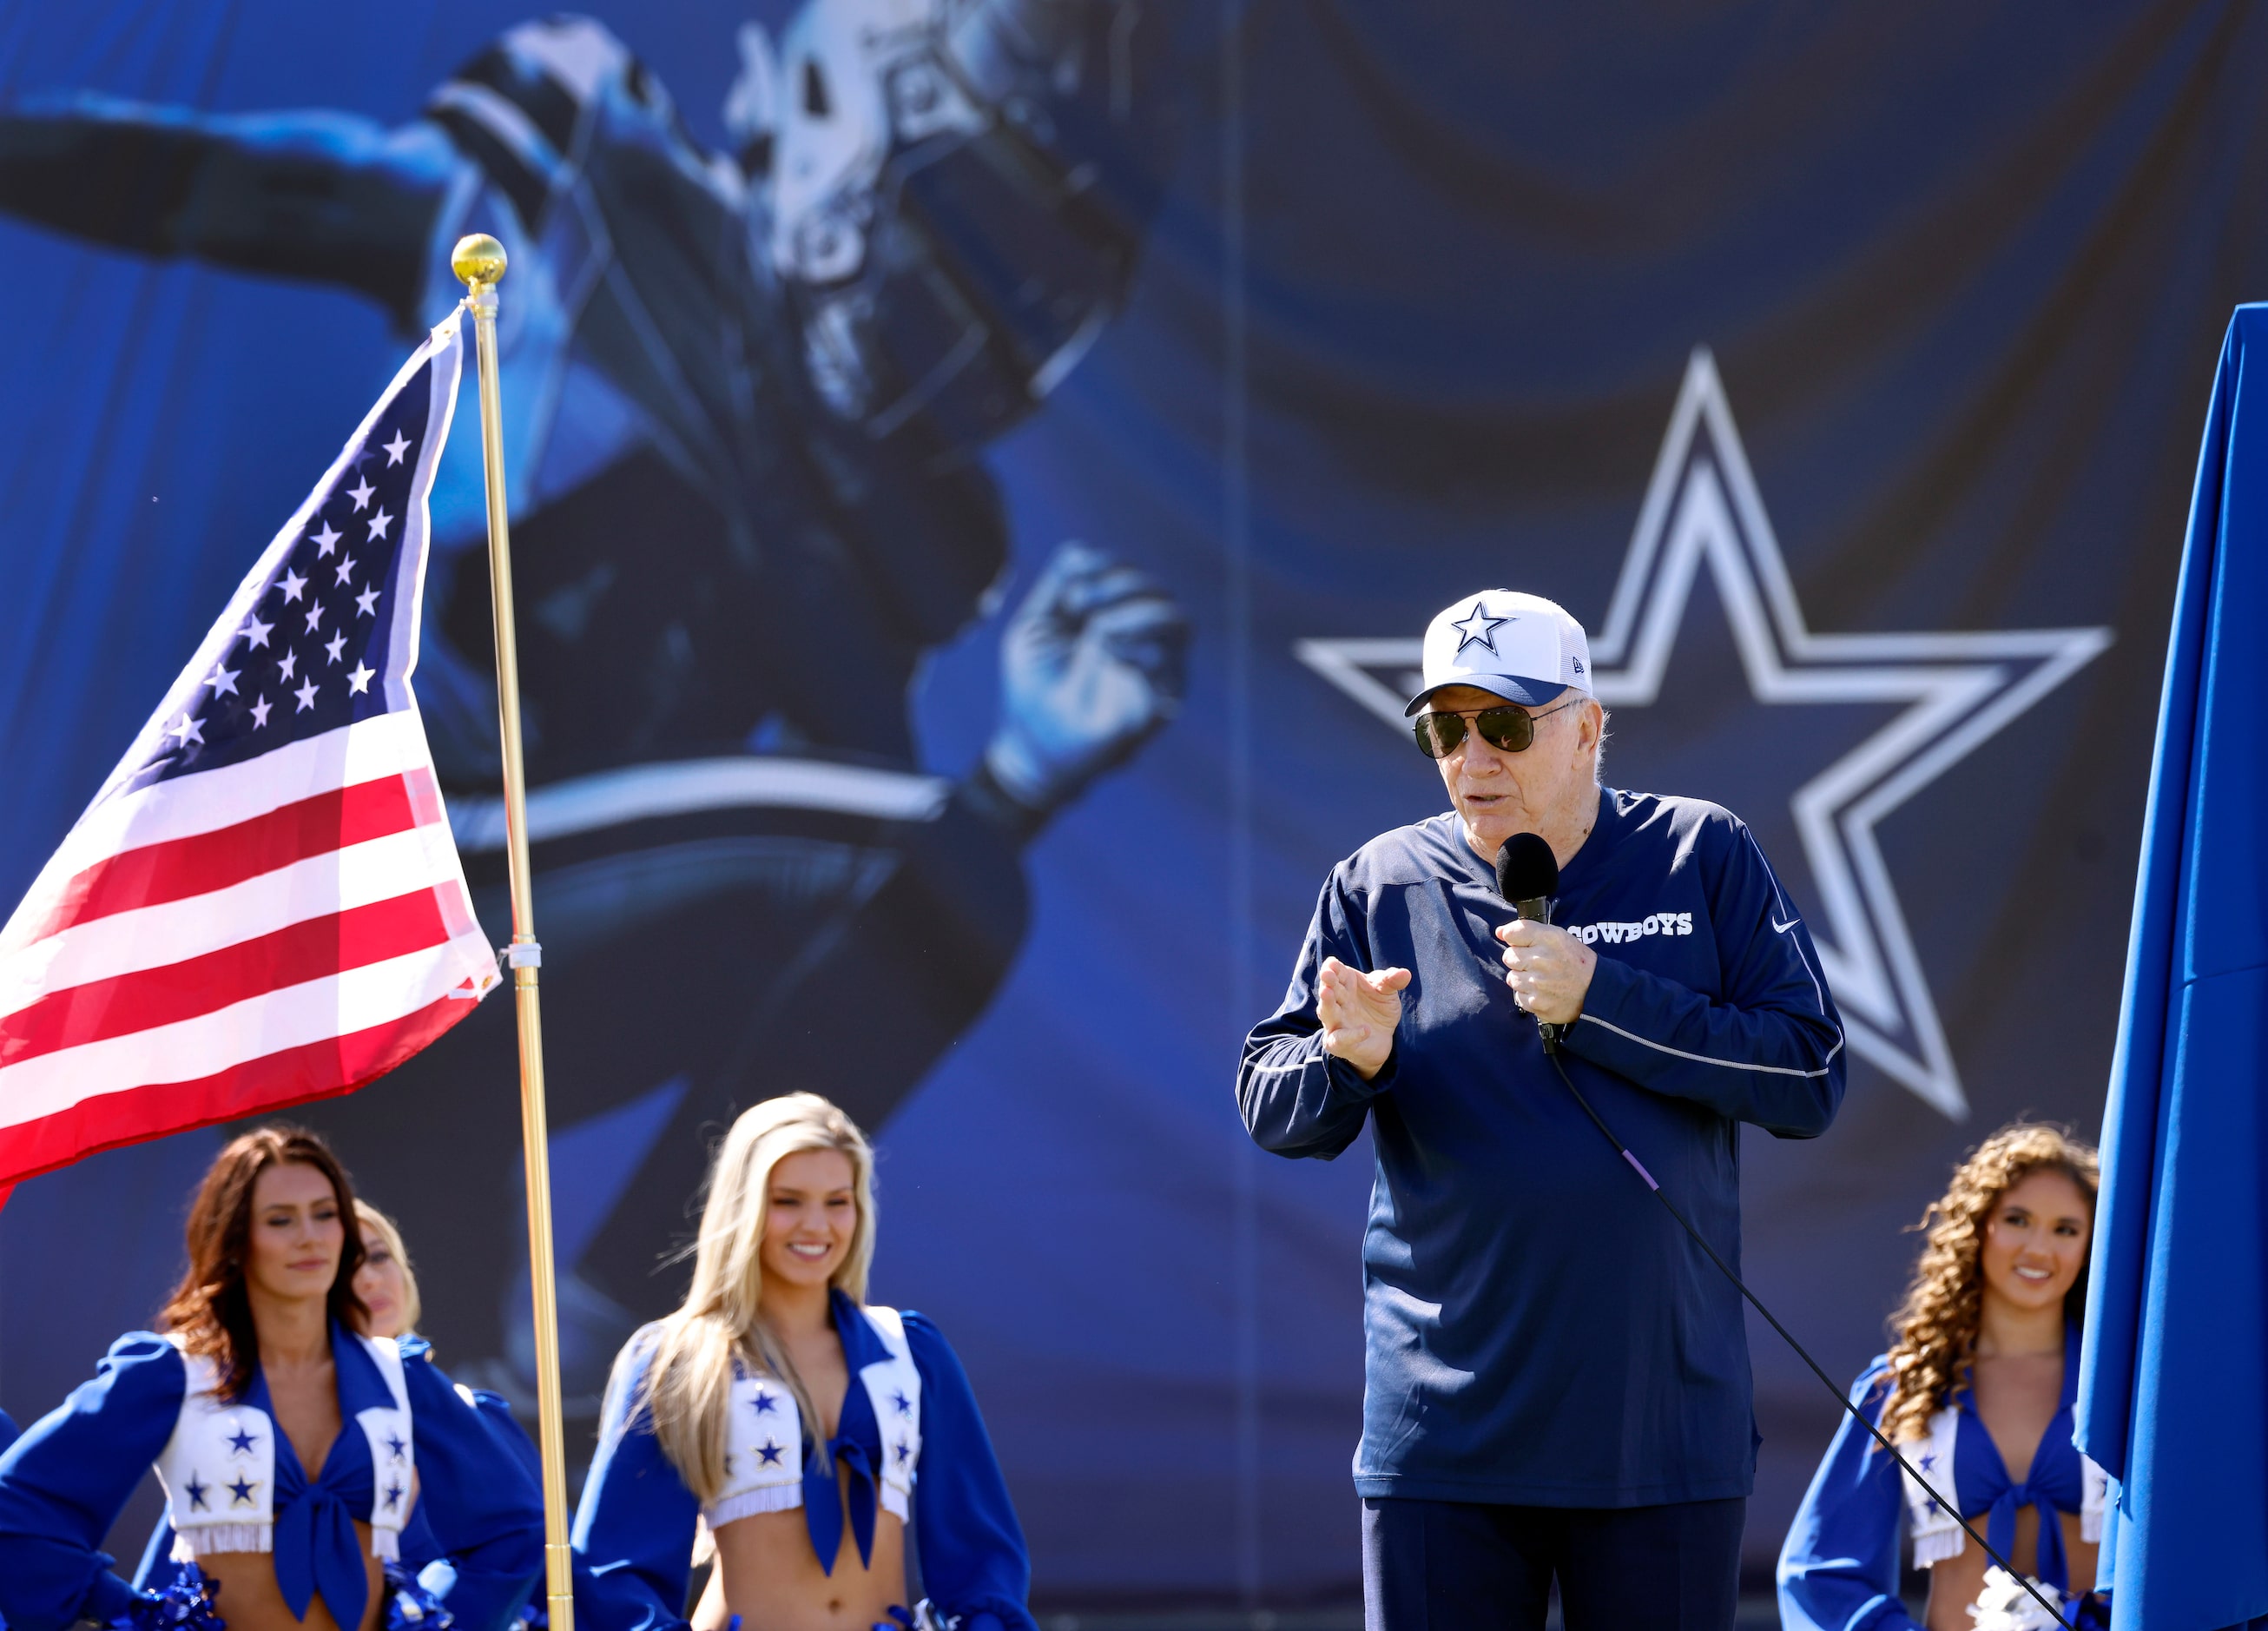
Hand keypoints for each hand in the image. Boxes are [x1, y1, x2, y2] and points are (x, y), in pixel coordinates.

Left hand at [984, 542, 1189, 812]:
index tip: (1068, 594)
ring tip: (1102, 629)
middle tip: (1078, 607)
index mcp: (1111, 614)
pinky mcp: (1160, 703)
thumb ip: (1057, 585)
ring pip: (1179, 621)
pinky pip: (1173, 667)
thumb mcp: (1034, 626)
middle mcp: (1139, 637)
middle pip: (1155, 588)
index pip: (1126, 571)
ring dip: (1139, 613)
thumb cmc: (1033, 687)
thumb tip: (1085, 551)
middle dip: (1117, 585)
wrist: (1033, 746)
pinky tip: (1111, 654)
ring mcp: (1153, 668)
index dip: (1102, 567)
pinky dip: (1143, 651)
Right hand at [1317, 956, 1409, 1080]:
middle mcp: (1338, 1001)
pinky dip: (1350, 1035)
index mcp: (1346, 983)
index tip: (1332, 963)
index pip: (1334, 972)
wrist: (1383, 1037)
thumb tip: (1405, 974)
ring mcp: (1336, 1021)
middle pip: (1328, 989)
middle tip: (1326, 974)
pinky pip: (1340, 1039)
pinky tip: (1365, 1030)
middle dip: (1327, 982)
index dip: (1331, 967)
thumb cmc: (1379, 1009)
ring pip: (1326, 1012)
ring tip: (1327, 993)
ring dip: (1327, 1003)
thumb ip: (1392, 981)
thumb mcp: (1387, 992)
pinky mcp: (1338, 1042)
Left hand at [1495, 918, 1595, 1025]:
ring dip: (1523, 979)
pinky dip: (1528, 995)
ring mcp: (1538, 983)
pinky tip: (1543, 992)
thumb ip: (1529, 931)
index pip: (1513, 932)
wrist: (1596, 991)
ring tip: (1542, 979)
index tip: (1520, 943)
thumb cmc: (1575, 962)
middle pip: (1509, 956)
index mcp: (1550, 938)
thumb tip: (1500, 932)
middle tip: (1537, 964)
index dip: (1513, 938)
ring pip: (1512, 977)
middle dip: (1519, 960)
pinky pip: (1518, 996)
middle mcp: (1542, 959)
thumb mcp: (1559, 937)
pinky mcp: (1536, 1002)